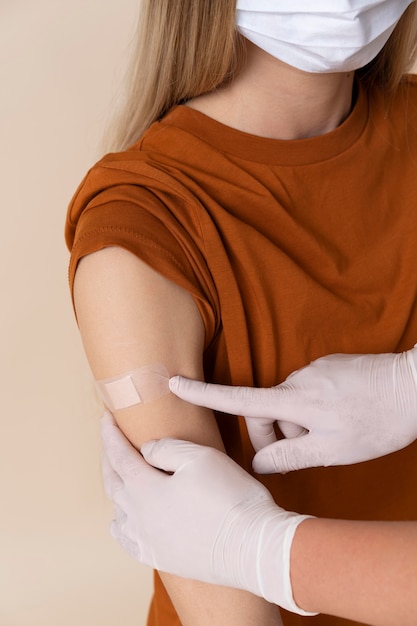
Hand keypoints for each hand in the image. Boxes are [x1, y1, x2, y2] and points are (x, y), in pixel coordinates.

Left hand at [100, 412, 314, 615]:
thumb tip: (146, 451)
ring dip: (115, 488)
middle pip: (113, 482)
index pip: (118, 456)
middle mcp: (138, 518)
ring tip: (119, 475)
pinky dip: (122, 523)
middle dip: (109, 458)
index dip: (110, 434)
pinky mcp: (161, 558)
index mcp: (144, 490)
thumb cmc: (230, 498)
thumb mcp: (200, 457)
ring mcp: (148, 542)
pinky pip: (128, 540)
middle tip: (110, 440)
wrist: (253, 547)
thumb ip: (166, 449)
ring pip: (118, 511)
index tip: (106, 416)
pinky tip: (125, 519)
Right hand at [169, 348, 416, 472]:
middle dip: (277, 433)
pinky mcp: (329, 367)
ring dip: (302, 425)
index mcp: (294, 400)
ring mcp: (314, 371)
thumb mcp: (332, 449)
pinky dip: (317, 411)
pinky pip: (310, 393)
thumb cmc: (376, 422)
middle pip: (266, 411)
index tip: (174, 383)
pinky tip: (343, 418)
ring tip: (335, 434)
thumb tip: (258, 462)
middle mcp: (298, 380)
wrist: (414, 386)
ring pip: (292, 406)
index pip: (238, 399)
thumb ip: (290, 455)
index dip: (203, 394)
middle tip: (307, 450)